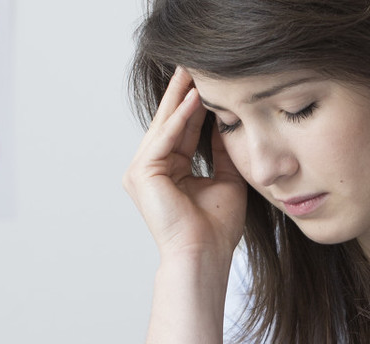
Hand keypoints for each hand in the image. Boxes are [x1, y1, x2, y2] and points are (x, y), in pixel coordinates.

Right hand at [123, 66, 246, 260]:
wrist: (205, 254)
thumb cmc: (217, 227)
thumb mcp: (226, 178)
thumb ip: (222, 151)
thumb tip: (228, 121)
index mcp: (170, 171)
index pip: (184, 129)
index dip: (198, 105)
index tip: (212, 79)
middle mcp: (151, 169)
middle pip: (170, 122)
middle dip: (184, 92)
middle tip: (195, 62)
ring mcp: (141, 171)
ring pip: (165, 126)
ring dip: (181, 98)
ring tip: (194, 70)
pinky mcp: (141, 174)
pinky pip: (163, 139)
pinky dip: (180, 119)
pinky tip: (194, 98)